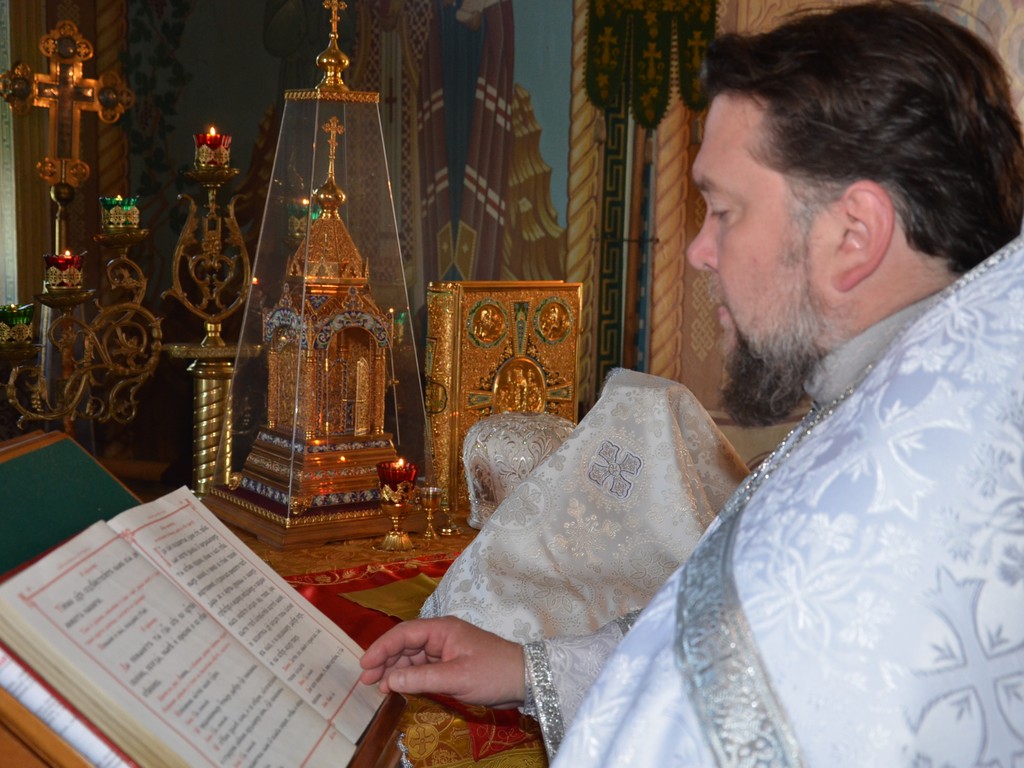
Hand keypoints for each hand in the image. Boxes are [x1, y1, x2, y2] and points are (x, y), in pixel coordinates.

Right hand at [359, 616, 524, 708]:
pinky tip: (398, 688)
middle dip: (385, 660)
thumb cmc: (493, 672)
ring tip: (379, 688)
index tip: (365, 665)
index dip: (382, 648)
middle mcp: (441, 636)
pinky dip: (409, 677)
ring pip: (412, 657)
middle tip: (366, 681)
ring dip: (395, 671)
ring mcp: (446, 650)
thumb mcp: (457, 678)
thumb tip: (389, 680)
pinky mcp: (450, 665)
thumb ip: (422, 678)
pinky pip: (423, 668)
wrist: (524, 680)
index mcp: (443, 629)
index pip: (404, 633)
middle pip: (405, 644)